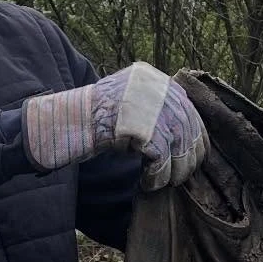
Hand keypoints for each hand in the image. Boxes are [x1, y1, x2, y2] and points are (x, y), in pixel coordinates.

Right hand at [23, 62, 208, 189]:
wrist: (67, 121)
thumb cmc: (93, 117)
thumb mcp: (128, 100)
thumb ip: (154, 107)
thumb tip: (186, 133)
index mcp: (154, 78)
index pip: (188, 108)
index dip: (195, 136)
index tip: (194, 156)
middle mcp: (156, 87)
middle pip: (188, 128)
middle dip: (188, 157)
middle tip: (181, 176)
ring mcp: (150, 107)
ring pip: (178, 146)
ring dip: (174, 171)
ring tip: (164, 182)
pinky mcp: (142, 129)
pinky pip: (161, 160)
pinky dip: (157, 177)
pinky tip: (148, 183)